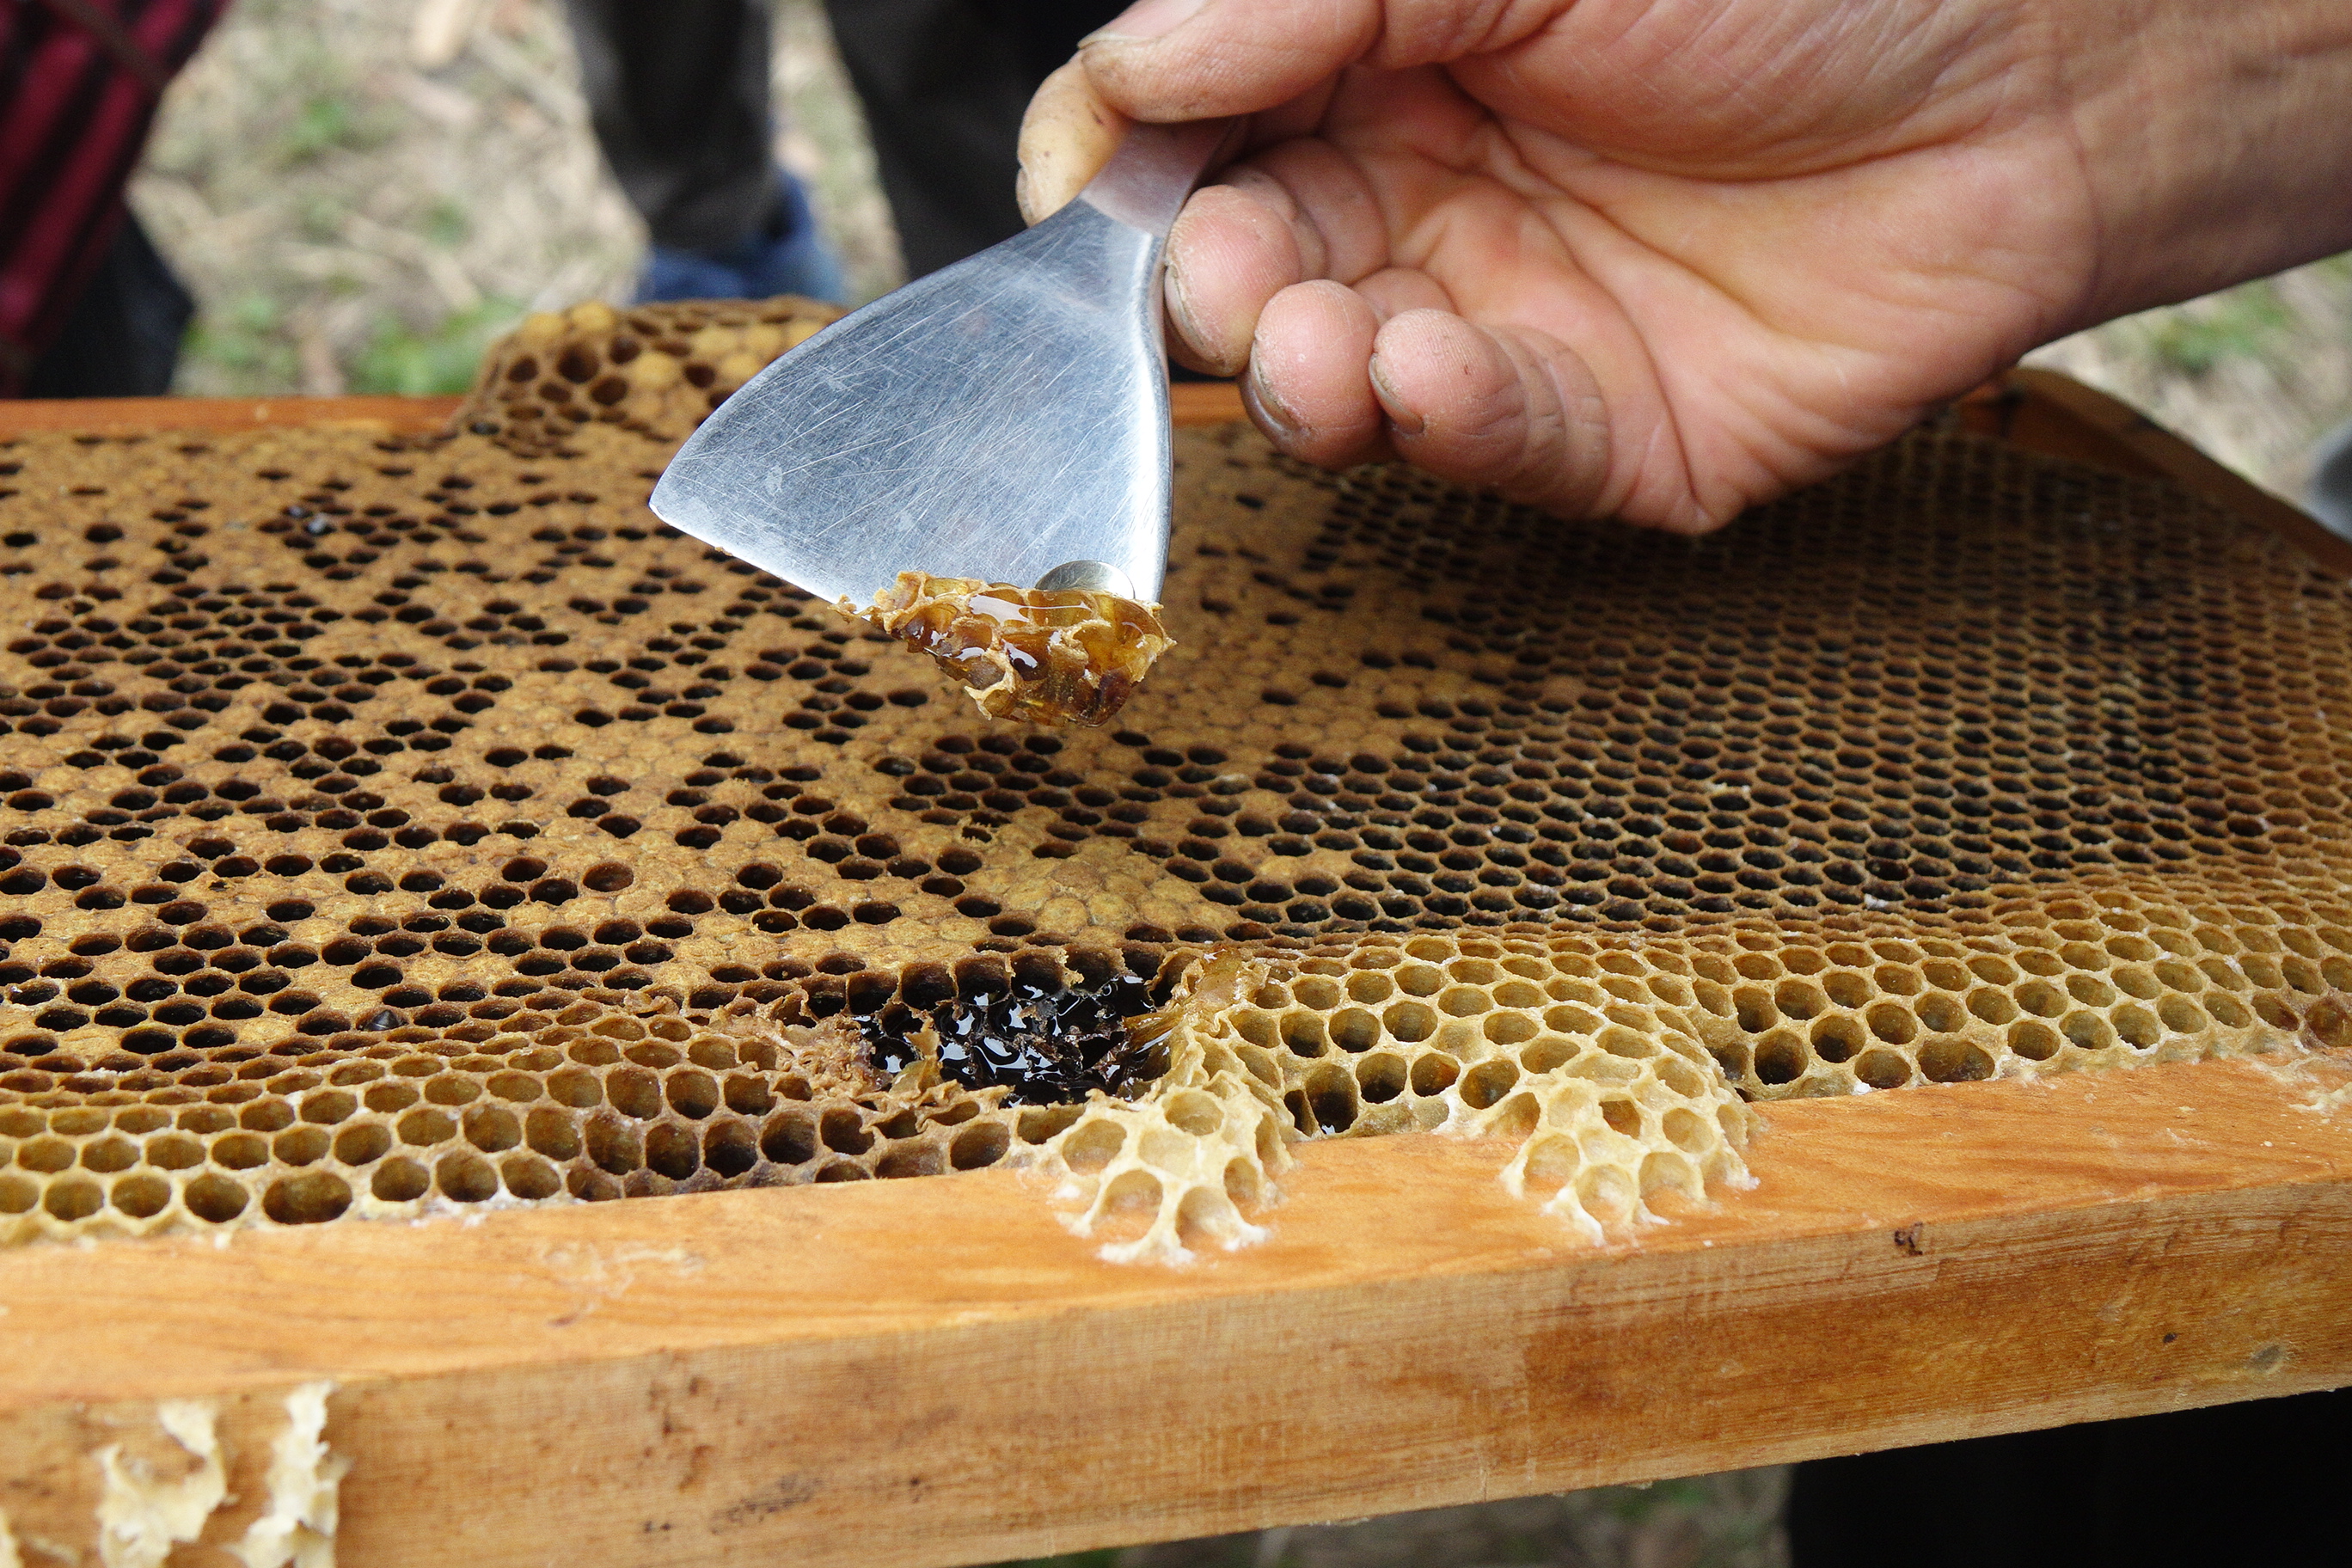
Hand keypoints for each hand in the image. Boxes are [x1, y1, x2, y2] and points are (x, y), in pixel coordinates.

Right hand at [1019, 0, 2351, 529]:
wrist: (2039, 61)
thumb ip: (1311, 0)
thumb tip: (1124, 77)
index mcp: (1380, 67)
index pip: (1191, 134)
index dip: (1121, 166)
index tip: (1091, 183)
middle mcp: (1426, 202)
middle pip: (1241, 279)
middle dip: (1209, 294)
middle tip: (1229, 282)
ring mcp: (1510, 325)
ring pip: (1342, 389)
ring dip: (1304, 379)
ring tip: (1325, 347)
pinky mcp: (1609, 435)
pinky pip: (1489, 450)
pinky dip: (1442, 424)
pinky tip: (1431, 373)